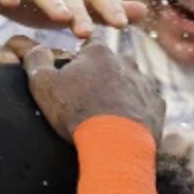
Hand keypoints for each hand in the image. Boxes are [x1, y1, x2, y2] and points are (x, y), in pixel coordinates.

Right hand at [21, 40, 165, 140]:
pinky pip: (145, 105)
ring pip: (129, 85)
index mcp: (99, 52)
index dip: (77, 65)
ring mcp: (145, 84)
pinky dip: (135, 113)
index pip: (86, 49)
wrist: (115, 145)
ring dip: (119, 96)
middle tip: (86, 104)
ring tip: (105, 119)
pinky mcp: (158, 106)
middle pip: (110, 66)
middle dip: (100, 79)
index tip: (70, 84)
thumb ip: (36, 60)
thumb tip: (36, 48)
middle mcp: (126, 62)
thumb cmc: (76, 112)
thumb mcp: (43, 85)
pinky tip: (123, 128)